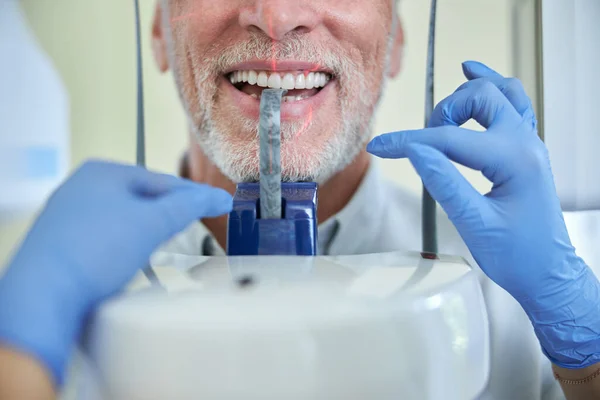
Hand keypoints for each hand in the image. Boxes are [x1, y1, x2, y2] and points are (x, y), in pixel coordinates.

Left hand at [0, 160, 231, 385]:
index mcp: (103, 172)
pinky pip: (105, 237)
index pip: (162, 180)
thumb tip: (217, 198)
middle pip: (142, 198)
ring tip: (157, 247)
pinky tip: (128, 261)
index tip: (219, 205)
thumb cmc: (97, 249)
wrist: (45, 294)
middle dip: (166, 215)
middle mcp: (81, 187)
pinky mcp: (62, 243)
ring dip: (145, 232)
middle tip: (189, 228)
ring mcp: (68, 215)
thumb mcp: (153, 223)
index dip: (193, 196)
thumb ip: (189, 207)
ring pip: (123, 219)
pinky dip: (123, 246)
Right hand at [367, 61, 599, 367]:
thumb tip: (415, 151)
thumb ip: (444, 183)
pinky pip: (513, 104)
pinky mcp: (526, 151)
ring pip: (499, 93)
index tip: (379, 147)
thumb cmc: (517, 256)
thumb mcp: (475, 224)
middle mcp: (526, 144)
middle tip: (424, 144)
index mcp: (514, 160)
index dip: (408, 142)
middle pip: (480, 98)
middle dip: (444, 113)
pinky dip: (492, 87)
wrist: (548, 274)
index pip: (450, 140)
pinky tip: (474, 73)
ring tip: (442, 114)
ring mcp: (529, 143)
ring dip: (466, 96)